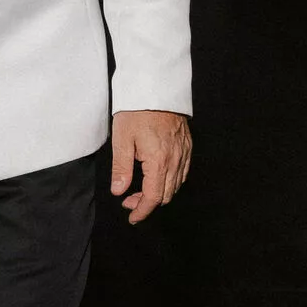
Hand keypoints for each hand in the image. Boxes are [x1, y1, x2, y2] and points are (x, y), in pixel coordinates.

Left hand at [110, 109, 191, 223]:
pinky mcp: (187, 147)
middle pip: (166, 194)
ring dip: (159, 193)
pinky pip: (182, 172)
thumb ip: (121, 168)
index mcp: (159, 161)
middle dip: (148, 203)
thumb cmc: (136, 112)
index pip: (154, 197)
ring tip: (138, 190)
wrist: (157, 88)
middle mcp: (175, 161)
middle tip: (129, 201)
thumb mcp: (122, 139)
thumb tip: (119, 191)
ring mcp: (184, 154)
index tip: (132, 217)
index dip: (143, 210)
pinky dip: (169, 181)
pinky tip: (156, 177)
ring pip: (175, 185)